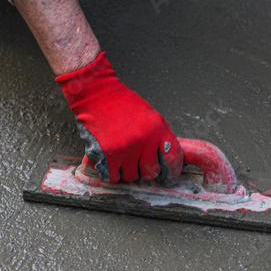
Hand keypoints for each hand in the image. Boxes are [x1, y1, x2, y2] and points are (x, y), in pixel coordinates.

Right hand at [56, 52, 182, 183]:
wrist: (97, 94)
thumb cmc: (122, 104)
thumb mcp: (149, 116)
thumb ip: (158, 137)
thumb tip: (163, 160)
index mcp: (158, 129)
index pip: (173, 157)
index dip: (172, 170)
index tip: (169, 177)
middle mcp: (144, 140)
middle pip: (150, 172)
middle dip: (145, 171)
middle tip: (138, 164)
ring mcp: (126, 149)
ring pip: (132, 176)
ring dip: (127, 171)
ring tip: (121, 158)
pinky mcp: (108, 154)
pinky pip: (114, 177)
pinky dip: (112, 174)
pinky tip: (111, 163)